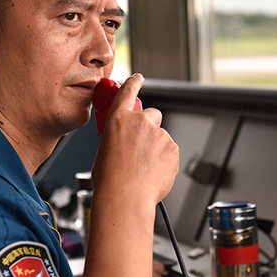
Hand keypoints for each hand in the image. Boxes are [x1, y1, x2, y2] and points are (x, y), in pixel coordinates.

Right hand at [91, 74, 178, 206]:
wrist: (125, 198)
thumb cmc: (110, 180)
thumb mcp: (103, 150)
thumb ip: (117, 137)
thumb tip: (125, 141)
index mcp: (118, 120)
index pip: (127, 91)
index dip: (134, 83)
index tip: (139, 78)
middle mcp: (140, 122)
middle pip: (152, 114)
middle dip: (149, 126)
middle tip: (141, 145)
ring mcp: (159, 135)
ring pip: (161, 138)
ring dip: (155, 149)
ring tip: (143, 169)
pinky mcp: (172, 149)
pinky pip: (170, 152)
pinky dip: (164, 161)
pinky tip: (152, 174)